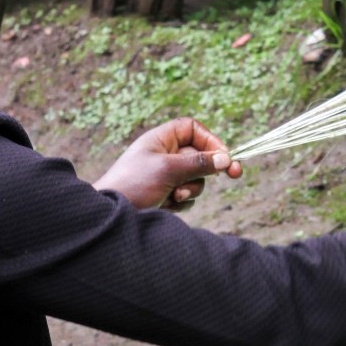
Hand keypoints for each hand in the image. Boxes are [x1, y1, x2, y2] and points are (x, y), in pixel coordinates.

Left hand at [94, 117, 243, 211]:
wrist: (110, 216)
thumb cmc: (133, 185)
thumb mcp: (168, 170)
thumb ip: (198, 163)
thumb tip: (226, 158)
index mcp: (161, 140)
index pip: (193, 129)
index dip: (211, 140)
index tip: (225, 155)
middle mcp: (164, 155)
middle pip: (199, 155)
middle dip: (205, 169)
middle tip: (235, 175)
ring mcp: (165, 176)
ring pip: (196, 179)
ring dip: (191, 188)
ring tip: (174, 195)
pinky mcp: (165, 195)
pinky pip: (187, 195)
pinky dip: (182, 201)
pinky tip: (167, 205)